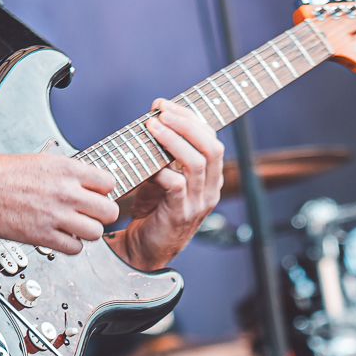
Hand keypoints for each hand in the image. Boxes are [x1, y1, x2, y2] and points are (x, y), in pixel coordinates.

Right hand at [0, 149, 117, 253]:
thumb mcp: (39, 161)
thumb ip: (64, 174)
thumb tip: (80, 183)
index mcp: (66, 168)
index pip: (108, 183)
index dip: (103, 192)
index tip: (95, 196)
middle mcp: (66, 191)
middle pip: (108, 211)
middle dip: (101, 215)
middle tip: (90, 215)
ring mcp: (56, 215)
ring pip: (96, 232)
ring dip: (87, 232)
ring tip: (74, 228)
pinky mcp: (42, 235)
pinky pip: (75, 248)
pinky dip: (70, 246)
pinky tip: (60, 238)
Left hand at [109, 100, 223, 271]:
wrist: (144, 250)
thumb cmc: (153, 212)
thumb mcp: (162, 177)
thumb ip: (164, 154)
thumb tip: (154, 119)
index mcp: (210, 179)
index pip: (211, 140)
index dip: (191, 119)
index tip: (165, 105)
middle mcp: (209, 191)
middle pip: (212, 148)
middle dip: (186, 124)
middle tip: (161, 112)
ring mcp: (197, 204)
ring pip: (197, 163)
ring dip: (173, 141)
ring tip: (152, 127)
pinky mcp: (179, 215)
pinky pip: (177, 186)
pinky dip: (163, 171)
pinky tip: (149, 164)